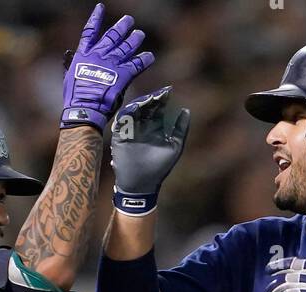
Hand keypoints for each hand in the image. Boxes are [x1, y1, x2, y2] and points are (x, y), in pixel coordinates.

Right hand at [62, 5, 154, 131]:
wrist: (84, 109)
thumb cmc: (74, 98)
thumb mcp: (69, 77)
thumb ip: (73, 65)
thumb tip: (71, 56)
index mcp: (84, 54)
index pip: (90, 31)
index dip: (96, 18)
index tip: (100, 7)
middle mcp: (99, 55)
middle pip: (113, 36)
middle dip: (122, 27)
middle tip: (129, 21)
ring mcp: (112, 64)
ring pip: (126, 47)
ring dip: (134, 40)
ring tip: (140, 34)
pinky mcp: (123, 76)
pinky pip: (137, 65)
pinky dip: (144, 60)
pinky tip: (150, 56)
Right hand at [111, 87, 190, 215]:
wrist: (142, 186)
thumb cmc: (159, 169)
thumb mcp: (174, 147)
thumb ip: (180, 129)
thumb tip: (186, 110)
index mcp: (155, 128)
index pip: (157, 108)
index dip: (162, 99)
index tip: (168, 91)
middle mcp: (142, 127)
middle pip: (145, 107)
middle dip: (152, 99)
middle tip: (158, 95)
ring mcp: (130, 131)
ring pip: (133, 111)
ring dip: (140, 104)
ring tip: (148, 100)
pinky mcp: (120, 137)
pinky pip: (121, 122)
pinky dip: (126, 114)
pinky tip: (135, 109)